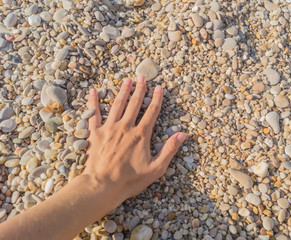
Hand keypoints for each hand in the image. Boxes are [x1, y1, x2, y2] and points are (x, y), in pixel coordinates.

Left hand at [82, 76, 185, 205]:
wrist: (102, 186)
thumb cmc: (130, 180)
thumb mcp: (156, 169)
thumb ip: (169, 150)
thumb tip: (182, 135)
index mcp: (141, 135)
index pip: (152, 112)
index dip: (157, 99)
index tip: (159, 88)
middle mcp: (126, 127)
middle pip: (134, 104)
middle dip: (140, 89)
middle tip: (142, 77)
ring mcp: (109, 129)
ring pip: (117, 105)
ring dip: (122, 92)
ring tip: (126, 80)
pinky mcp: (95, 134)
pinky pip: (93, 114)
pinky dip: (93, 103)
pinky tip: (93, 92)